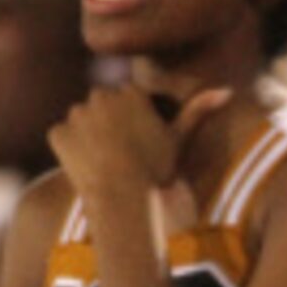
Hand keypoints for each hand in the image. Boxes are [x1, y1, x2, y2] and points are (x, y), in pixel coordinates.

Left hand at [48, 84, 231, 204]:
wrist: (123, 197)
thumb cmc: (156, 170)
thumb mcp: (180, 140)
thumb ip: (199, 111)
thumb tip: (228, 89)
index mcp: (131, 93)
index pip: (130, 100)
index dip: (135, 122)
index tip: (140, 145)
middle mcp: (101, 96)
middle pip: (103, 105)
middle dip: (109, 122)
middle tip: (121, 155)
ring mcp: (76, 114)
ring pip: (82, 120)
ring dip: (88, 134)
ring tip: (104, 163)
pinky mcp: (57, 133)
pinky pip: (62, 137)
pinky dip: (70, 150)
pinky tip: (85, 167)